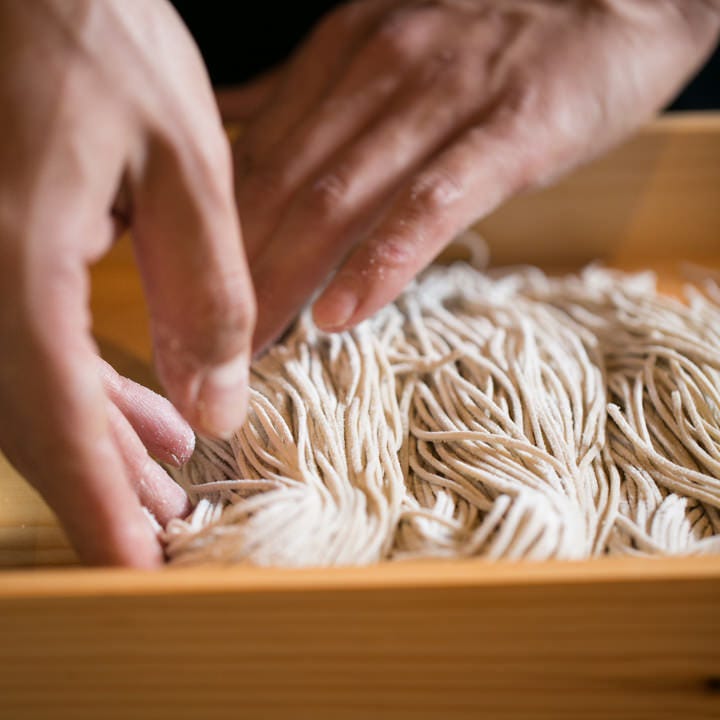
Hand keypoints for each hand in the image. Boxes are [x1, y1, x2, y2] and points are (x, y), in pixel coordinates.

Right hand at [0, 0, 255, 565]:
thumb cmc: (98, 35)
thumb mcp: (187, 163)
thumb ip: (208, 290)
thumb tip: (216, 403)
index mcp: (14, 257)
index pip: (53, 419)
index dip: (98, 505)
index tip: (138, 569)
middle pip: (31, 421)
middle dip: (106, 484)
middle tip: (171, 526)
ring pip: (24, 391)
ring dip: (100, 441)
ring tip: (170, 471)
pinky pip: (22, 345)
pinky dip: (83, 387)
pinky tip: (139, 402)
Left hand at [231, 0, 719, 351]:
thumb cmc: (498, 31)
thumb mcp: (387, 43)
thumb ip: (315, 95)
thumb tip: (238, 133)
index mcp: (342, 56)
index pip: (250, 153)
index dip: (204, 232)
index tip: (177, 294)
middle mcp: (375, 73)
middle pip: (279, 186)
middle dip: (227, 273)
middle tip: (196, 346)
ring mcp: (441, 102)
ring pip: (338, 201)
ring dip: (283, 280)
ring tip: (248, 351)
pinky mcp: (508, 133)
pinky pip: (430, 205)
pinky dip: (380, 262)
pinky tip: (341, 315)